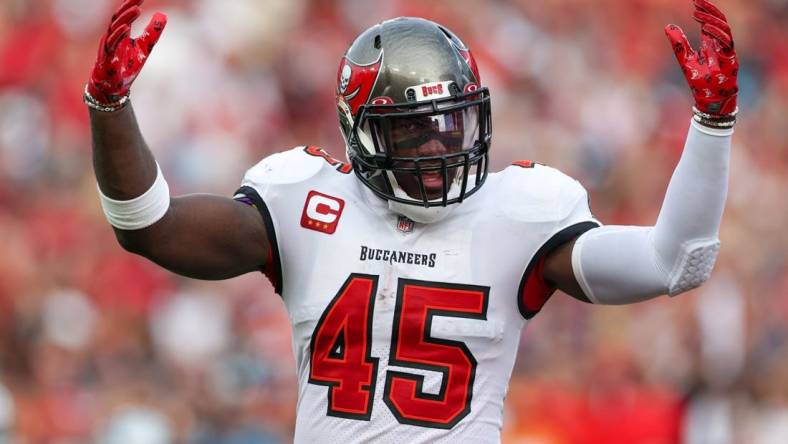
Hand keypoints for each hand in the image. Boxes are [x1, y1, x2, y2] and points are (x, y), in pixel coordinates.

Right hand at [87, 0, 166, 104]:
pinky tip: (125, 28)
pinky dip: (117, 35)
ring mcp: (108, 46)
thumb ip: (152, 32)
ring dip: (125, 18)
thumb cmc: (127, 65)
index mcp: (121, 33)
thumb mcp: (145, 47)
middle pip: (118, 18)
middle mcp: (112, 36)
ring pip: (114, 28)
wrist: (115, 86)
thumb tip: (163, 14)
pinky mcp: (106, 58)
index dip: (131, 5)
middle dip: (128, 8)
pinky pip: (110, 44)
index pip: (125, 15)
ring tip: (136, 9)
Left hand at [665, 0, 737, 115]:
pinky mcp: (730, 59)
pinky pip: (727, 41)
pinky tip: (706, 27)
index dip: (705, 11)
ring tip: (698, 13)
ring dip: (712, 19)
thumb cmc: (699, 82)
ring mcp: (727, 51)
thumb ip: (679, 43)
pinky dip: (717, 33)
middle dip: (709, 10)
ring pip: (724, 28)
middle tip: (697, 1)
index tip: (695, 2)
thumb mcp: (685, 59)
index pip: (710, 22)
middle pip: (719, 21)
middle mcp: (720, 45)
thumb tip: (668, 25)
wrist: (708, 100)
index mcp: (711, 44)